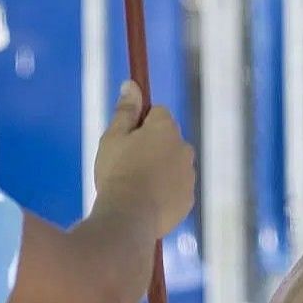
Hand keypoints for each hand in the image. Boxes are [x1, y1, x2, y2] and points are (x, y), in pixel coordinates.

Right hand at [93, 81, 196, 237]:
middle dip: (152, 147)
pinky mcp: (188, 200)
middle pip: (167, 139)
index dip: (140, 123)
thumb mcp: (113, 137)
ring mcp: (189, 175)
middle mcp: (184, 148)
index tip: (126, 139)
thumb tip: (132, 84)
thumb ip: (126, 110)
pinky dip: (164, 193)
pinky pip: (176, 189)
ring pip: (172, 165)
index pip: (157, 113)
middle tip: (127, 164)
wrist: (129, 217)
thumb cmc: (117, 172)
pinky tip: (146, 202)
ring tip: (135, 186)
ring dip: (159, 170)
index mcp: (166, 128)